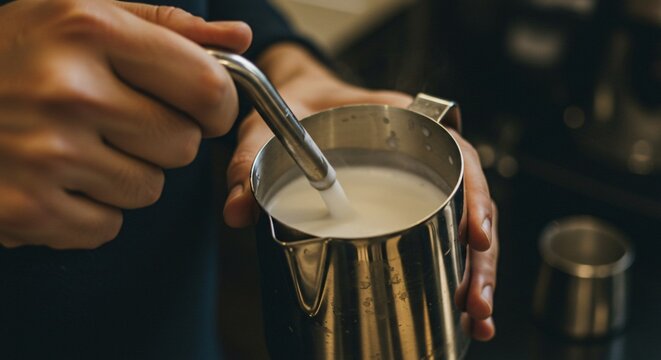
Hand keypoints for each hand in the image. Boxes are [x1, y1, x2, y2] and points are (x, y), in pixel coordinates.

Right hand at [0, 0, 251, 248]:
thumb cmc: (12, 53)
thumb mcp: (82, 14)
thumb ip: (167, 27)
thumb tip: (240, 40)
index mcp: (90, 29)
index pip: (208, 86)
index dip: (217, 105)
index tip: (203, 109)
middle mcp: (69, 91)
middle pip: (184, 146)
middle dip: (164, 138)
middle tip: (116, 121)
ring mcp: (45, 154)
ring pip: (149, 190)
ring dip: (125, 174)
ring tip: (76, 146)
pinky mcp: (27, 209)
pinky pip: (107, 226)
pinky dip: (90, 210)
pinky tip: (55, 178)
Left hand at [222, 44, 497, 339]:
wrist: (297, 102)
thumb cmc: (296, 107)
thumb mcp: (273, 129)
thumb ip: (252, 162)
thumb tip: (239, 210)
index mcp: (405, 124)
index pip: (459, 158)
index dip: (476, 198)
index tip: (478, 237)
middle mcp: (422, 155)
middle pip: (471, 206)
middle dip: (480, 258)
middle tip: (476, 301)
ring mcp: (418, 182)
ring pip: (462, 228)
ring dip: (473, 273)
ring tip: (476, 316)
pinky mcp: (408, 205)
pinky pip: (442, 236)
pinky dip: (452, 270)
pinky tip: (457, 305)